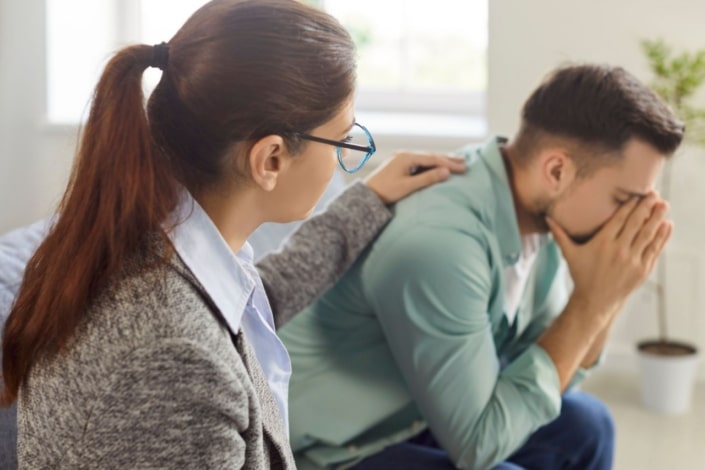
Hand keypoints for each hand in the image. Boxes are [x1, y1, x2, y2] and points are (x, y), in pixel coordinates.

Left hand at [364, 151, 465, 203]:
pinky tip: (436, 166)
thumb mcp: (408, 186)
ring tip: (454, 162)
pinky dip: (430, 164)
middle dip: (447, 159)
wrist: (367, 196)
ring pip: (425, 158)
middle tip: (464, 161)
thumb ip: (427, 178)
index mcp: (406, 157)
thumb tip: (446, 171)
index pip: (433, 159)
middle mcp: (404, 154)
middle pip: (430, 156)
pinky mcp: (399, 165)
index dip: (449, 163)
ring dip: (439, 161)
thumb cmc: (386, 192)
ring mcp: (401, 159)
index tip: (463, 169)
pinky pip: (419, 162)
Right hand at [547, 193, 672, 316]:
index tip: (638, 193)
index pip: (620, 219)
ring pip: (648, 234)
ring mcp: (632, 260)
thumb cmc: (581, 275)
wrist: (595, 300)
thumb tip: (547, 218)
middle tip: (654, 193)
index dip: (630, 205)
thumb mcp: (569, 254)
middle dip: (647, 207)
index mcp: (602, 243)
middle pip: (636, 223)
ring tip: (664, 205)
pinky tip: (666, 225)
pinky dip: (661, 237)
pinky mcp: (641, 269)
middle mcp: (619, 250)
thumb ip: (559, 235)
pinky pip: (654, 249)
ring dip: (657, 218)